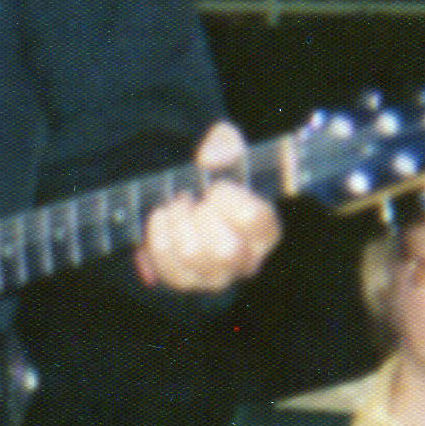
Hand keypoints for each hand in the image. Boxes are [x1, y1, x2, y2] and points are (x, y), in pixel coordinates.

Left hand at [138, 122, 281, 292]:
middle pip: (225, 250)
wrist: (184, 198)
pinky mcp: (186, 281)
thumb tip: (212, 157)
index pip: (255, 220)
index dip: (231, 200)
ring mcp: (216, 276)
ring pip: (192, 255)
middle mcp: (246, 260)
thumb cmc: (213, 179)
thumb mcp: (223, 151)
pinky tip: (162, 218)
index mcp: (265, 230)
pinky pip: (168, 264)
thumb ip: (224, 144)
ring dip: (177, 222)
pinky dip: (159, 235)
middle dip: (201, 217)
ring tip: (177, 205)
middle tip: (193, 200)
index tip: (215, 187)